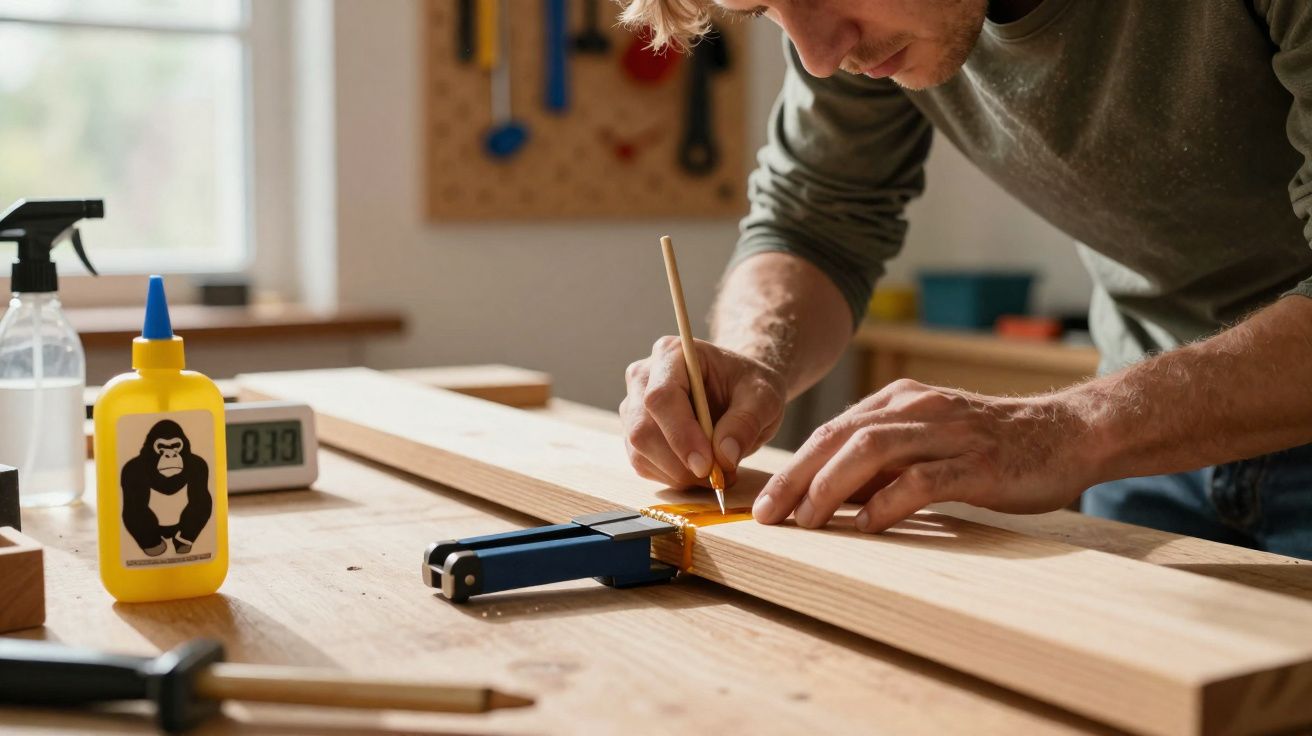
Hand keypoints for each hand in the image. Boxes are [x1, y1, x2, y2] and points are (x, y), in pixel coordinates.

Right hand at [621, 336, 785, 486]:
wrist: (738, 391)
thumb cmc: (748, 386)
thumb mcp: (764, 398)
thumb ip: (746, 422)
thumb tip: (725, 456)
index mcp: (671, 354)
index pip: (661, 397)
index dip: (680, 434)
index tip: (706, 465)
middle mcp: (643, 377)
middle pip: (643, 429)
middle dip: (679, 463)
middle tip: (718, 476)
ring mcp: (634, 406)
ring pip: (640, 452)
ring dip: (679, 474)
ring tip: (716, 471)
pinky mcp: (634, 433)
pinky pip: (643, 464)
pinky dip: (673, 477)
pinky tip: (699, 471)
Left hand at [752, 379, 1096, 532]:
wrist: (1068, 433)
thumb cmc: (992, 445)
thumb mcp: (928, 442)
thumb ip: (883, 463)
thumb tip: (828, 498)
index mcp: (900, 400)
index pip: (831, 431)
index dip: (792, 466)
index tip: (763, 502)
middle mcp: (917, 409)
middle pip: (839, 438)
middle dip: (796, 477)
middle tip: (767, 515)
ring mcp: (947, 433)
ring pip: (871, 451)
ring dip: (830, 488)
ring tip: (807, 521)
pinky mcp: (976, 462)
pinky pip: (922, 479)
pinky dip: (888, 502)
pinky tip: (867, 525)